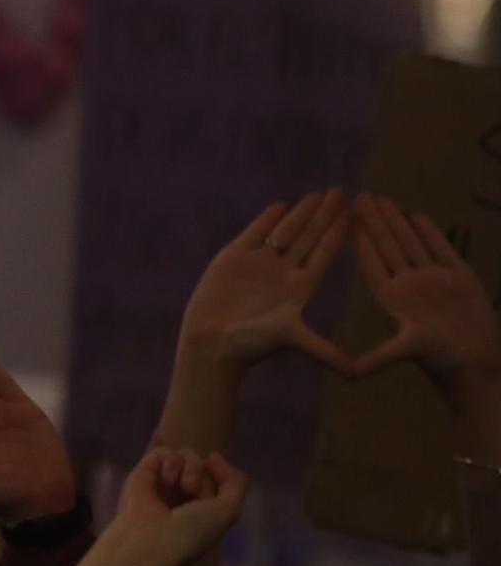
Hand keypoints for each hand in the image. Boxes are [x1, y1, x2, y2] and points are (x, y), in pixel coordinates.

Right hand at [112, 447, 247, 565]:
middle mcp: (181, 494)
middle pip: (203, 464)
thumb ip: (236, 481)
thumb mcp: (228, 510)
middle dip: (205, 475)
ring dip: (192, 467)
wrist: (153, 540)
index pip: (217, 478)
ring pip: (186, 454)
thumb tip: (213, 455)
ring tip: (183, 487)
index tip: (217, 485)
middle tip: (194, 493)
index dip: (223, 477)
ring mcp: (162, 483)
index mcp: (201, 508)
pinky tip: (168, 479)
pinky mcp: (143, 473)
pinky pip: (163, 451)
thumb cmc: (192, 532)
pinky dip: (171, 462)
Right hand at [178, 190, 350, 372]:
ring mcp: (258, 265)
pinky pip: (254, 234)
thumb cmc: (249, 344)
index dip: (338, 232)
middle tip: (339, 192)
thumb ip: (322, 350)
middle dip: (324, 215)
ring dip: (300, 213)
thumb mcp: (291, 339)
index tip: (354, 213)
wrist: (210, 344)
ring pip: (284, 232)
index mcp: (300, 288)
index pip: (324, 253)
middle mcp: (282, 274)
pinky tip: (280, 205)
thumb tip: (355, 372)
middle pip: (309, 237)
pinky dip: (267, 220)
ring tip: (316, 194)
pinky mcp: (233, 260)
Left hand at [350, 193, 500, 396]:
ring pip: (412, 244)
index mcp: (393, 299)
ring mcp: (434, 280)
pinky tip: (417, 216)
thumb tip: (347, 373)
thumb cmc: (443, 361)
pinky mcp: (460, 278)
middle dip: (374, 222)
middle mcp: (410, 286)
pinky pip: (442, 250)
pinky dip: (430, 233)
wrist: (480, 365)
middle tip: (359, 196)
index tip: (344, 219)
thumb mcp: (405, 354)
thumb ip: (378, 358)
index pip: (372, 263)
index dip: (359, 241)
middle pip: (388, 248)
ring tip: (383, 199)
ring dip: (397, 223)